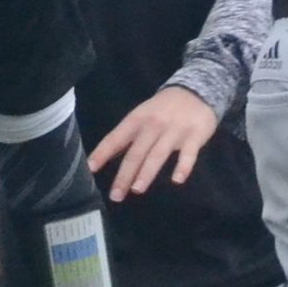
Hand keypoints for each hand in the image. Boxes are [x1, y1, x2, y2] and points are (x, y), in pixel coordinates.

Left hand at [89, 87, 218, 199]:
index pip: (116, 138)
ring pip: (158, 154)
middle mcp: (153, 125)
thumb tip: (103, 157)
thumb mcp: (141, 116)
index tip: (90, 168)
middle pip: (136, 152)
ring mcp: (174, 130)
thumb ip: (126, 136)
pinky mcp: (194, 135)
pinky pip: (188, 154)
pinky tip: (177, 180)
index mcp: (137, 120)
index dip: (103, 152)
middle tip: (116, 195)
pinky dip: (183, 167)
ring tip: (137, 189)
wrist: (196, 91)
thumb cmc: (163, 108)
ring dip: (146, 172)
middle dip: (125, 174)